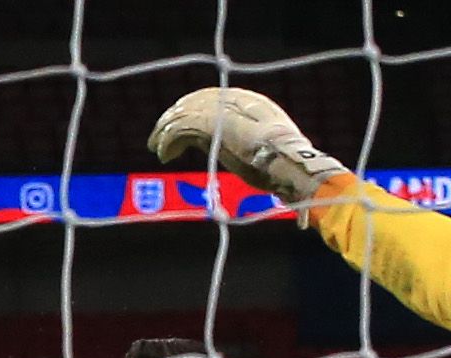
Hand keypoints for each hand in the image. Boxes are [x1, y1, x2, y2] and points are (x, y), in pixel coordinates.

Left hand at [148, 89, 349, 204]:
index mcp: (253, 101)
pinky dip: (170, 141)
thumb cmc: (286, 169)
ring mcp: (225, 109)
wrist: (293, 167)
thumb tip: (222, 148)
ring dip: (166, 130)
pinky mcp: (212, 123)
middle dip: (176, 116)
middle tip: (160, 134)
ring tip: (157, 146)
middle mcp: (237, 98)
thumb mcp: (263, 149)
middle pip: (196, 99)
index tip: (181, 123)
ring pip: (185, 112)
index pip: (215, 96)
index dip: (194, 108)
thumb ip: (242, 141)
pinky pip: (182, 128)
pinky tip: (164, 154)